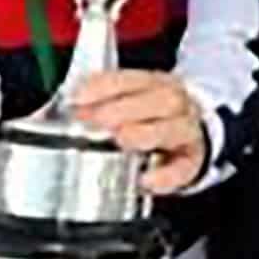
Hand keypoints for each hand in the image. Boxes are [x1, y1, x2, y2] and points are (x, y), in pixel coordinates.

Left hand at [71, 69, 205, 192]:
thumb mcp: (131, 101)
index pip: (134, 78)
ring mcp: (189, 132)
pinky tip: (146, 180)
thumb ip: (102, 102)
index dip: (105, 86)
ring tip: (122, 140)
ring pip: (177, 128)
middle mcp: (178, 104)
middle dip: (126, 108)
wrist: (190, 134)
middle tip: (96, 120)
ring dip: (147, 133)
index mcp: (158, 83)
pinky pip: (184, 169)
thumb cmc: (152, 117)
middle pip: (162, 99)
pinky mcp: (193, 163)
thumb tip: (65, 107)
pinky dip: (165, 176)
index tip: (78, 98)